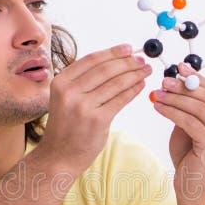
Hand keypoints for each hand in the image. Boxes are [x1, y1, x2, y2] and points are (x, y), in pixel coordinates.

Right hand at [35, 44, 151, 174]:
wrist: (59, 156)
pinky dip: (133, 90)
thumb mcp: (64, 98)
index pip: (91, 60)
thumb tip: (112, 62)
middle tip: (142, 59)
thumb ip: (82, 81)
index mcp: (60, 82)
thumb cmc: (66, 127)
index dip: (112, 52)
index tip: (128, 48)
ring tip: (145, 70)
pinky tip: (140, 85)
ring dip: (135, 74)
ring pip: (116, 83)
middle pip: (106, 69)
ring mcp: (83, 106)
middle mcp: (70, 92)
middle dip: (128, 62)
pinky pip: (121, 99)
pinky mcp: (98, 120)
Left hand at [151, 63, 204, 199]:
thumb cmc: (190, 157)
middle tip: (164, 80)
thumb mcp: (191, 126)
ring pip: (199, 108)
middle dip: (185, 86)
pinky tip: (158, 107)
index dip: (197, 77)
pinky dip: (172, 112)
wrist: (193, 188)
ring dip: (176, 98)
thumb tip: (178, 78)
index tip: (180, 67)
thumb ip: (190, 106)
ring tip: (158, 93)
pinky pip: (190, 122)